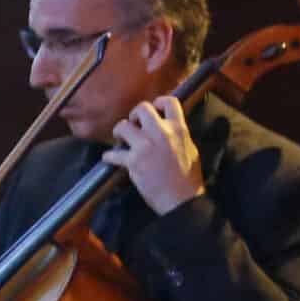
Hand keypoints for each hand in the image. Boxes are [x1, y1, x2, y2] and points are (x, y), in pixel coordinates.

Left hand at [105, 94, 202, 214]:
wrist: (181, 199)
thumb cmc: (188, 176)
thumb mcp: (190, 148)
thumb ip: (178, 134)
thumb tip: (169, 127)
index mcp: (179, 129)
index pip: (170, 101)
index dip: (158, 101)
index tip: (153, 109)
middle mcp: (161, 133)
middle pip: (141, 108)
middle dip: (134, 115)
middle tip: (133, 125)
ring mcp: (145, 146)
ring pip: (122, 125)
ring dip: (119, 131)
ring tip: (122, 140)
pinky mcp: (133, 161)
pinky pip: (113, 154)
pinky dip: (109, 157)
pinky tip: (110, 159)